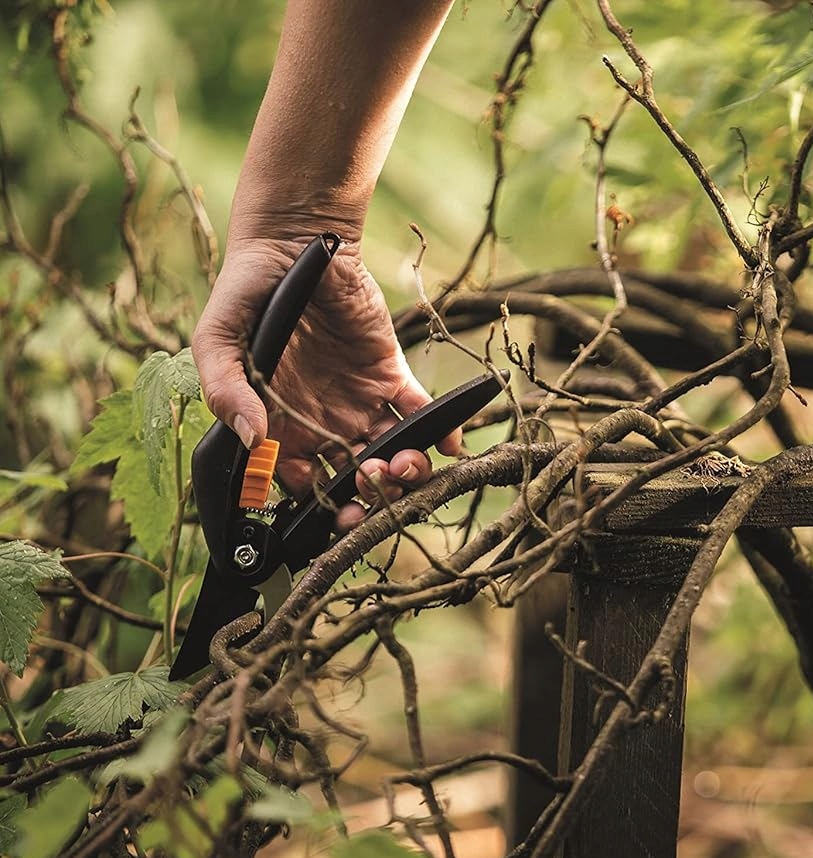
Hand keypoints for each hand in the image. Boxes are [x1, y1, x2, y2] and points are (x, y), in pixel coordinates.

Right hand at [192, 234, 461, 531]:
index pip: (301, 486)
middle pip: (352, 481)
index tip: (334, 511)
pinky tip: (444, 441)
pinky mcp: (391, 376)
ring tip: (402, 464)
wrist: (294, 242)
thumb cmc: (247, 293)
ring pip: (389, 455)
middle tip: (374, 486)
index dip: (319, 507)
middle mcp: (322, 424)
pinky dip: (439, 431)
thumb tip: (252, 440)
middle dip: (368, 497)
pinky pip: (420, 412)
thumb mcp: (218, 339)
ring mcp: (360, 403)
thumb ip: (226, 390)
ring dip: (404, 471)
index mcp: (279, 427)